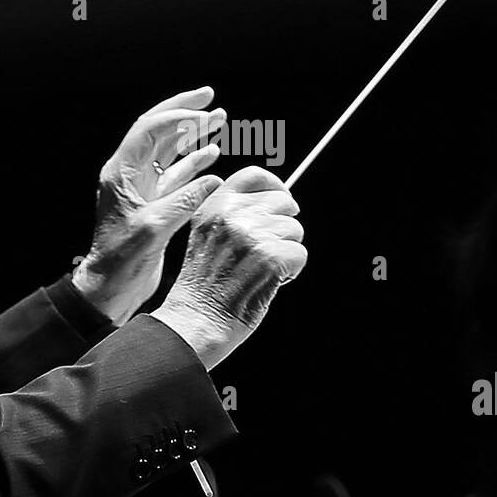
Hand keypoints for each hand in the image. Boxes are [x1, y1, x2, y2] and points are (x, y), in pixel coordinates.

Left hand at [72, 87, 226, 323]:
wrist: (111, 286)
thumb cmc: (122, 260)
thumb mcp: (154, 229)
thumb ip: (184, 200)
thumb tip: (213, 178)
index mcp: (121, 173)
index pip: (149, 130)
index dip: (178, 117)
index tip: (204, 115)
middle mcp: (130, 174)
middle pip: (158, 130)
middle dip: (183, 110)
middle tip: (209, 96)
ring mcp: (142, 187)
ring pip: (170, 149)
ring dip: (193, 133)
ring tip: (219, 118)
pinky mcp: (154, 203)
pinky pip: (176, 173)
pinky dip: (195, 161)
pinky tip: (213, 153)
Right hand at [150, 166, 306, 369]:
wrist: (197, 320)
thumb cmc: (204, 285)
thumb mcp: (206, 235)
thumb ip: (232, 213)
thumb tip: (275, 199)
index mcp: (214, 206)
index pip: (254, 176)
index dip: (275, 186)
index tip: (283, 197)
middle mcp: (232, 215)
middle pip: (283, 202)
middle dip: (282, 226)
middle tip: (267, 250)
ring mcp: (251, 235)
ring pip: (294, 230)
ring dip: (286, 250)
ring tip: (262, 269)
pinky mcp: (270, 257)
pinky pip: (300, 253)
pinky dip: (291, 270)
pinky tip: (270, 280)